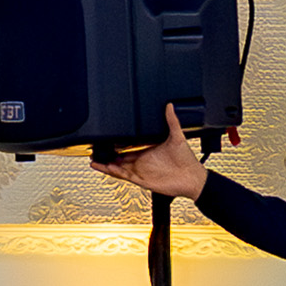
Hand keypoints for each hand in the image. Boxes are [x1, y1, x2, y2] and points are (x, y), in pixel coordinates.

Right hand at [92, 107, 210, 200]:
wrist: (192, 177)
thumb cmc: (186, 160)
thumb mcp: (177, 136)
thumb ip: (171, 120)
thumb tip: (170, 105)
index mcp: (148, 151)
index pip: (128, 147)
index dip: (117, 144)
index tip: (107, 139)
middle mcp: (142, 162)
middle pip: (119, 158)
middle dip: (106, 155)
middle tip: (94, 149)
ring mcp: (141, 172)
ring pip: (118, 168)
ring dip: (106, 164)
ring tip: (93, 159)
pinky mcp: (142, 180)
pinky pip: (125, 177)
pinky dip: (115, 172)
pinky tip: (106, 167)